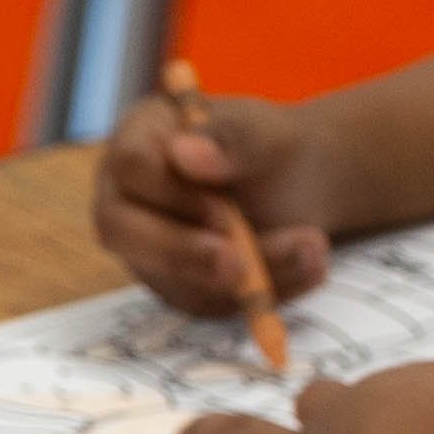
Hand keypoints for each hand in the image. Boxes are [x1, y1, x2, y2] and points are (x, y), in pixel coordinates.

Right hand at [94, 90, 341, 319]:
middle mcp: (127, 196)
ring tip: (311, 251)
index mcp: (139, 139)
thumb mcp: (264, 130)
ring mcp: (147, 247)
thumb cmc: (270, 146)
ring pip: (171, 277)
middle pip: (122, 231)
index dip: (174, 194)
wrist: (299, 184)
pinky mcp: (180, 284)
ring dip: (242, 277)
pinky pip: (209, 303)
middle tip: (239, 266)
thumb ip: (230, 136)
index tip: (224, 211)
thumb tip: (184, 154)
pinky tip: (309, 268)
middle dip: (183, 253)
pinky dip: (261, 294)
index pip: (132, 167)